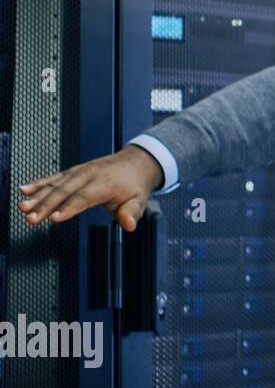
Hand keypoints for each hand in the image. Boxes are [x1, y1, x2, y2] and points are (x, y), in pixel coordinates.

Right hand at [17, 145, 163, 231]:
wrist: (135, 163)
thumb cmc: (134, 184)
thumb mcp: (139, 201)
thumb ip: (132, 213)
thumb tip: (128, 224)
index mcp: (105, 184)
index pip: (84, 198)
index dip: (68, 208)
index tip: (54, 218)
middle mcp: (89, 175)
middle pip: (64, 192)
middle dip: (45, 205)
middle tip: (31, 218)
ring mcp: (79, 172)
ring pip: (55, 184)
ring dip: (37, 196)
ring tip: (23, 207)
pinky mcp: (72, 172)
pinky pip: (53, 177)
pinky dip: (38, 184)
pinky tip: (24, 190)